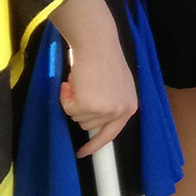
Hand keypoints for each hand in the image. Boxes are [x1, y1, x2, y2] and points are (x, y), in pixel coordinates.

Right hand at [61, 30, 137, 157]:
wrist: (96, 43)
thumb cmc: (103, 58)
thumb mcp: (116, 85)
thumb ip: (110, 102)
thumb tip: (94, 116)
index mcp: (130, 107)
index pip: (112, 133)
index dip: (95, 144)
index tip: (82, 153)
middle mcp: (121, 111)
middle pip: (88, 125)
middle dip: (80, 108)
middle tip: (81, 86)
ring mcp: (105, 110)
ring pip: (77, 117)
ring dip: (72, 100)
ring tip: (79, 81)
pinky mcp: (89, 106)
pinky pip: (68, 109)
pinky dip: (65, 96)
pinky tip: (71, 82)